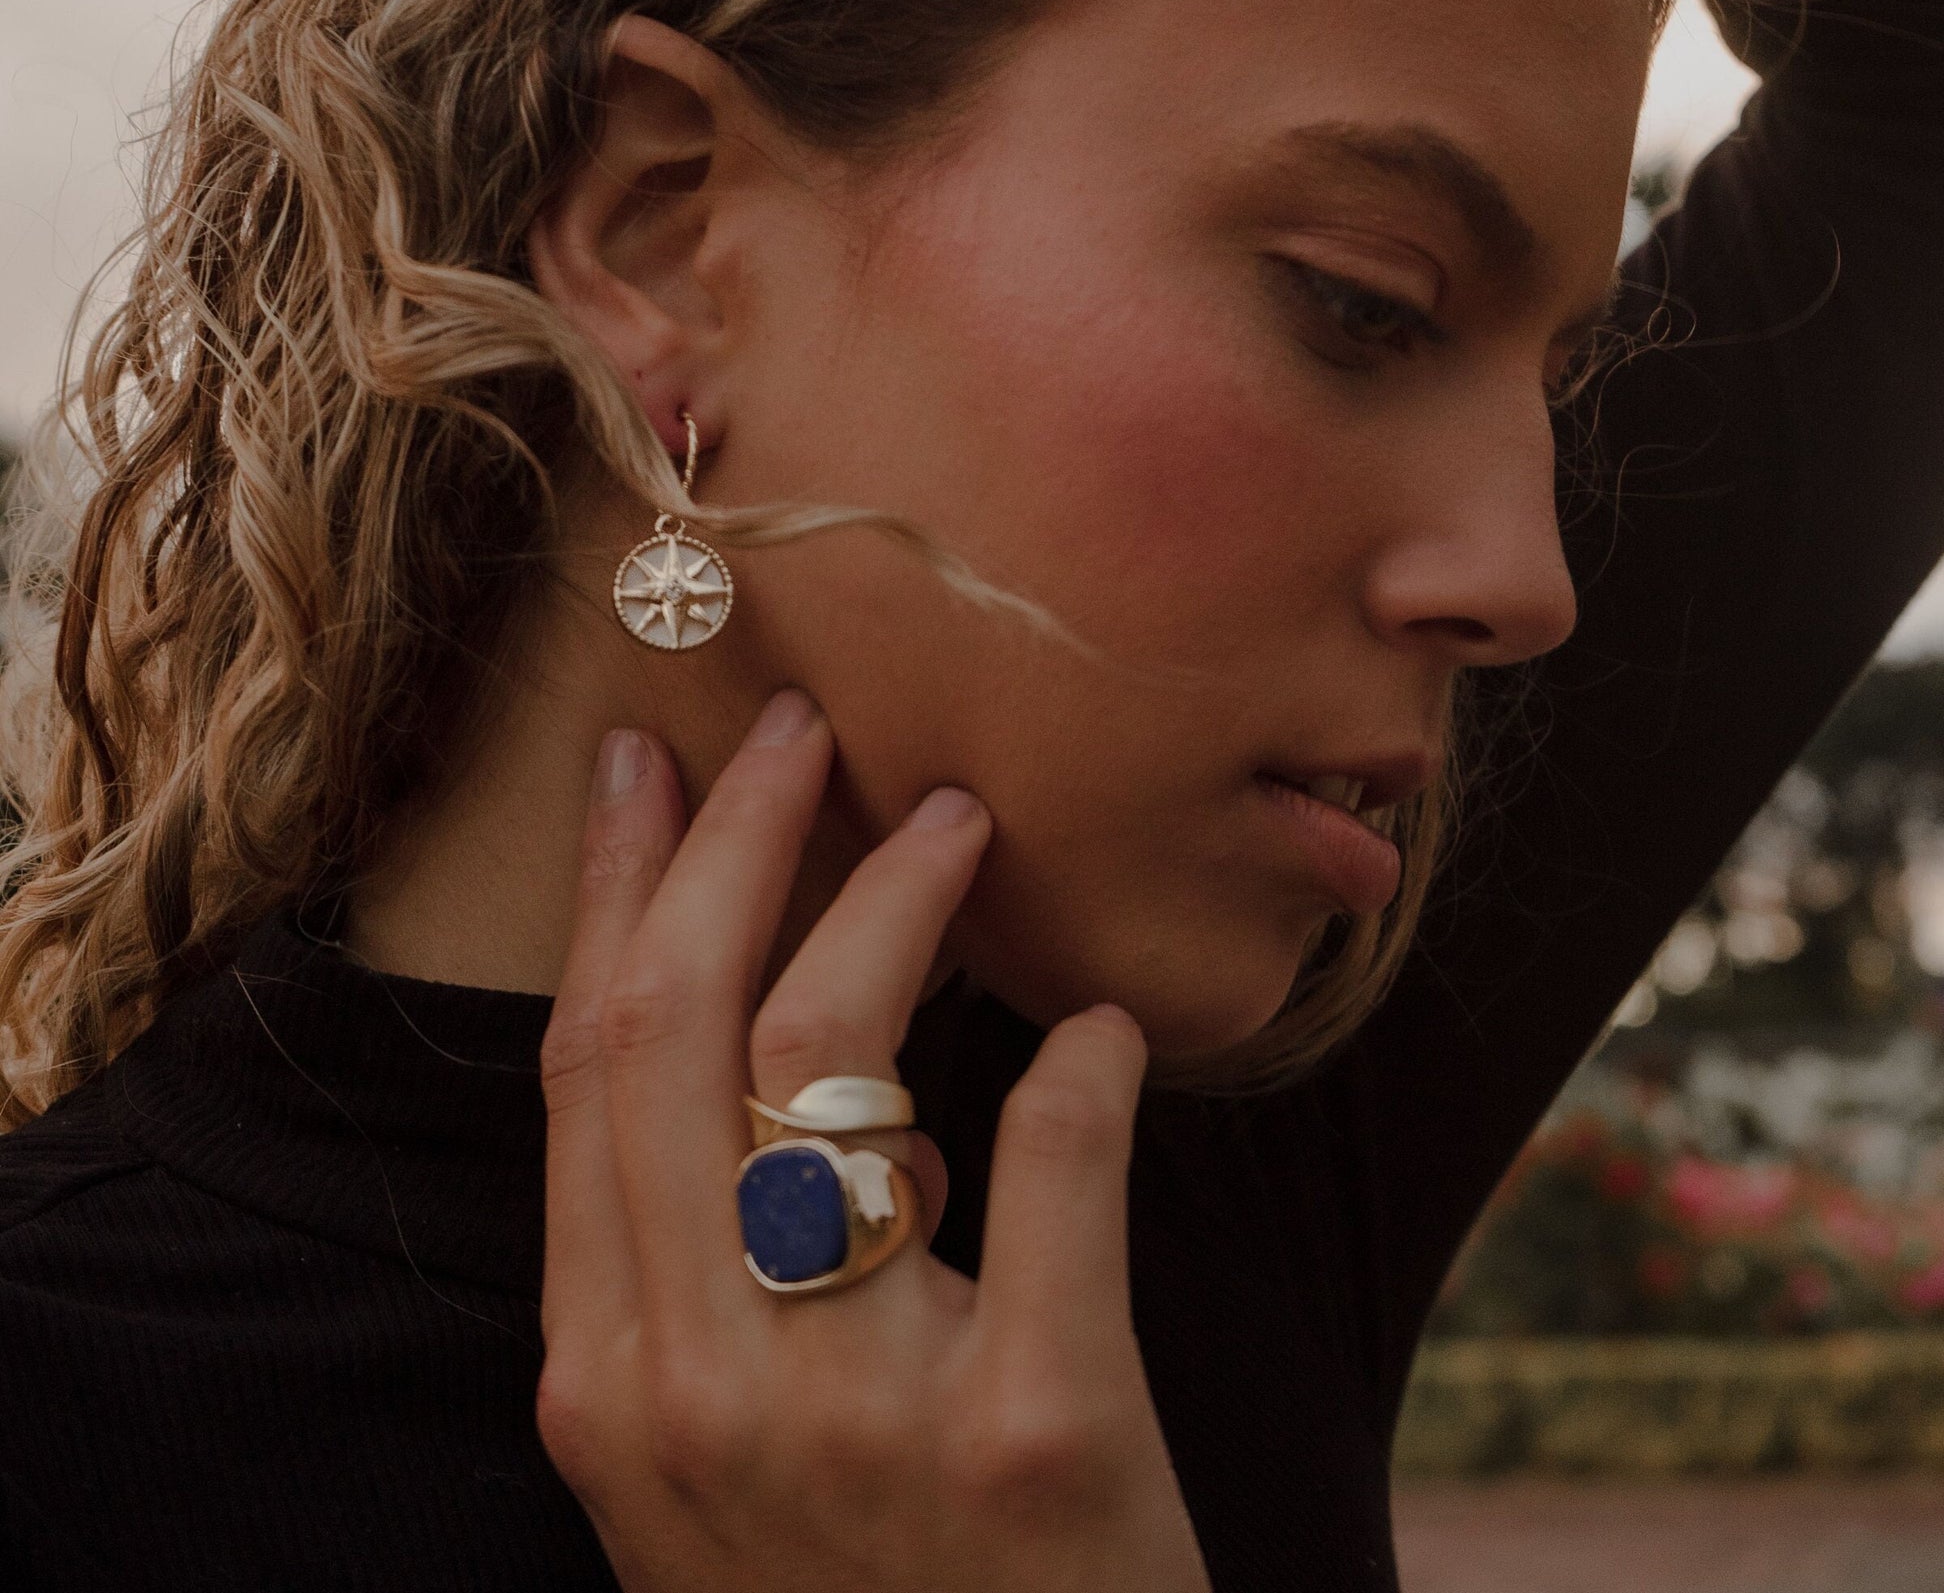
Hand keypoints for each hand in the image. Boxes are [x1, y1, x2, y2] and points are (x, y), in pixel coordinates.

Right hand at [536, 693, 1210, 1592]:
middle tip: (799, 728)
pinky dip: (1086, 1068)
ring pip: (838, 1050)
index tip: (646, 762)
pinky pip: (1056, 1161)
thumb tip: (749, 1048)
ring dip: (899, 897)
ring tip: (957, 822)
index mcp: (609, 1384)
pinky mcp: (1038, 1433)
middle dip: (734, 836)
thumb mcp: (710, 1469)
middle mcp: (703, 1385)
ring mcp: (861, 1412)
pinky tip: (1102, 1029)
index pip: (588, 1066)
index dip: (618, 890)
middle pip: (685, 1022)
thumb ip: (690, 1280)